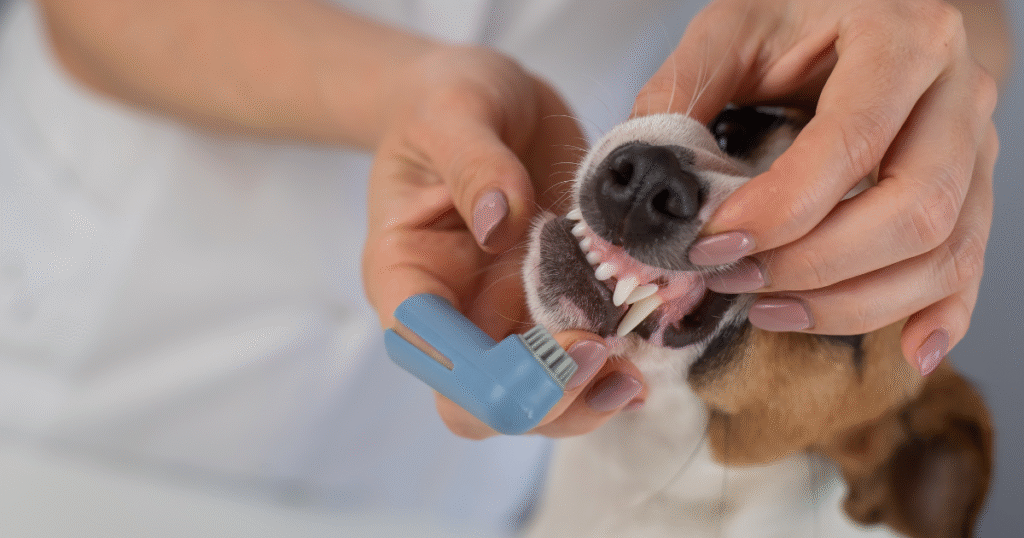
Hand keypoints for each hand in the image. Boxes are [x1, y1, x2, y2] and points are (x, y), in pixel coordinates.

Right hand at [361, 45, 644, 438]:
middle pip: (481, 402)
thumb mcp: (450, 111)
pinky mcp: (554, 302)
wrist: (484, 102)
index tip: (560, 339)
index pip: (431, 352)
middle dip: (544, 400)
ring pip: (535, 398)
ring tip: (635, 374)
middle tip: (603, 359)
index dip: (489, 370)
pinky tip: (649, 351)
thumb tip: (500, 223)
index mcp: (408, 275)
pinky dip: (612, 368)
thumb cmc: (446, 102)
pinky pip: (578, 358)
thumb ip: (472, 162)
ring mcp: (505, 314)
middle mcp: (455, 312)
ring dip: (585, 399)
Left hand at [635, 0, 1003, 375]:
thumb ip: (683, 88)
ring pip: (943, 252)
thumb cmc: (805, 12)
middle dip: (813, 265)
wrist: (885, 3)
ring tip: (770, 310)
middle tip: (734, 280)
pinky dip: (939, 316)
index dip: (778, 212)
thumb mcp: (734, 24)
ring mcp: (976, 149)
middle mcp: (956, 96)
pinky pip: (970, 266)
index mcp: (900, 40)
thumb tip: (638, 174)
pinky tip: (906, 351)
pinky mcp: (974, 192)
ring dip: (853, 302)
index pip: (849, 144)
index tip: (711, 247)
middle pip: (914, 210)